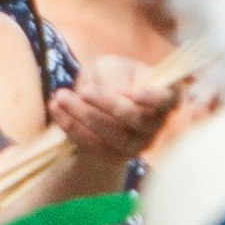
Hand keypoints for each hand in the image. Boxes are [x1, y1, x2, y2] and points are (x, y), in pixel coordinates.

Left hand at [43, 47, 182, 160]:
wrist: (92, 106)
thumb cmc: (108, 79)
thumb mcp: (110, 67)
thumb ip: (115, 76)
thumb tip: (118, 95)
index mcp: (163, 97)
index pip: (168, 99)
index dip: (155, 99)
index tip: (136, 94)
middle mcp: (155, 124)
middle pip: (136, 119)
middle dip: (107, 104)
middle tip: (84, 91)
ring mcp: (137, 144)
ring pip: (114, 135)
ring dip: (85, 116)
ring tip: (61, 97)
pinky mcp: (114, 157)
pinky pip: (94, 145)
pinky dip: (72, 127)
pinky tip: (56, 109)